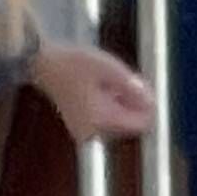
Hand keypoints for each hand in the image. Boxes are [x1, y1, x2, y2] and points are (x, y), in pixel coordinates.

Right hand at [24, 43, 153, 144]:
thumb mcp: (110, 69)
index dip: (148, 106)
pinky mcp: (80, 125)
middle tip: (126, 79)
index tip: (143, 87)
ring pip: (119, 119)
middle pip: (130, 122)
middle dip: (135, 102)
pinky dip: (112, 103)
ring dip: (123, 101)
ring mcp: (85, 130)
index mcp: (99, 120)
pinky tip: (104, 86)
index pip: (140, 125)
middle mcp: (92, 131)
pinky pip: (107, 118)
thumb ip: (132, 87)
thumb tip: (152, 102)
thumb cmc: (75, 64)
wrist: (44, 64)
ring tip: (111, 80)